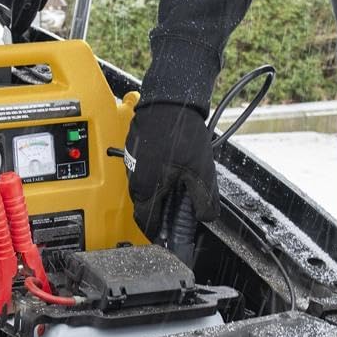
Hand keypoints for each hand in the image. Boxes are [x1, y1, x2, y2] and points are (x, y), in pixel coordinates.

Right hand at [124, 102, 218, 239]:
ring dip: (163, 190)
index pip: (146, 224)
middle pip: (147, 206)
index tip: (173, 237)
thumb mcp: (201, 173)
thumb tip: (205, 219)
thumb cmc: (182, 133)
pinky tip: (175, 164)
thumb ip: (204, 202)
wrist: (170, 99)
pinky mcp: (135, 148)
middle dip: (165, 210)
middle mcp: (133, 177)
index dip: (161, 234)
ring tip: (183, 179)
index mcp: (145, 188)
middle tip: (185, 205)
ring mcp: (132, 161)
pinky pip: (145, 170)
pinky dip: (159, 174)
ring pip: (147, 187)